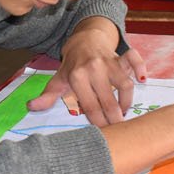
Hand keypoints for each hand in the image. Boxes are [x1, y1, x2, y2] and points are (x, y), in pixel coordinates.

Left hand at [27, 18, 144, 126]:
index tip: (104, 133)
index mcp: (77, 76)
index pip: (90, 105)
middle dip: (114, 118)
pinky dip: (140, 67)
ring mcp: (109, 61)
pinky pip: (134, 59)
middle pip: (108, 99)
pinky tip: (142, 80)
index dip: (98, 121)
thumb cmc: (72, 65)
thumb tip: (31, 106)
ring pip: (124, 84)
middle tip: (118, 130)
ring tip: (123, 113)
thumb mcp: (59, 80)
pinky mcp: (121, 55)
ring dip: (126, 102)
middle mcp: (93, 68)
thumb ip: (48, 96)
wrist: (84, 40)